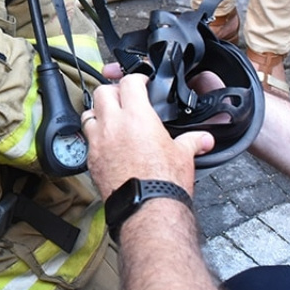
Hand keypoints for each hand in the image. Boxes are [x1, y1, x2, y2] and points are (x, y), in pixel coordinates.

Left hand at [83, 75, 214, 197]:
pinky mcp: (91, 161)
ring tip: (110, 118)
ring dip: (98, 112)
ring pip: (88, 114)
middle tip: (123, 98)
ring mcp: (98, 142)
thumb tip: (203, 139)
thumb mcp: (183, 156)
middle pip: (102, 93)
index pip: (129, 83)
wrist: (147, 209)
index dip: (136, 79)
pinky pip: (87, 140)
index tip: (141, 83)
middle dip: (113, 91)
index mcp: (137, 117)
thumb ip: (192, 142)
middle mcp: (113, 125)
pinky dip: (94, 137)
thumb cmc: (164, 182)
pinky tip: (105, 144)